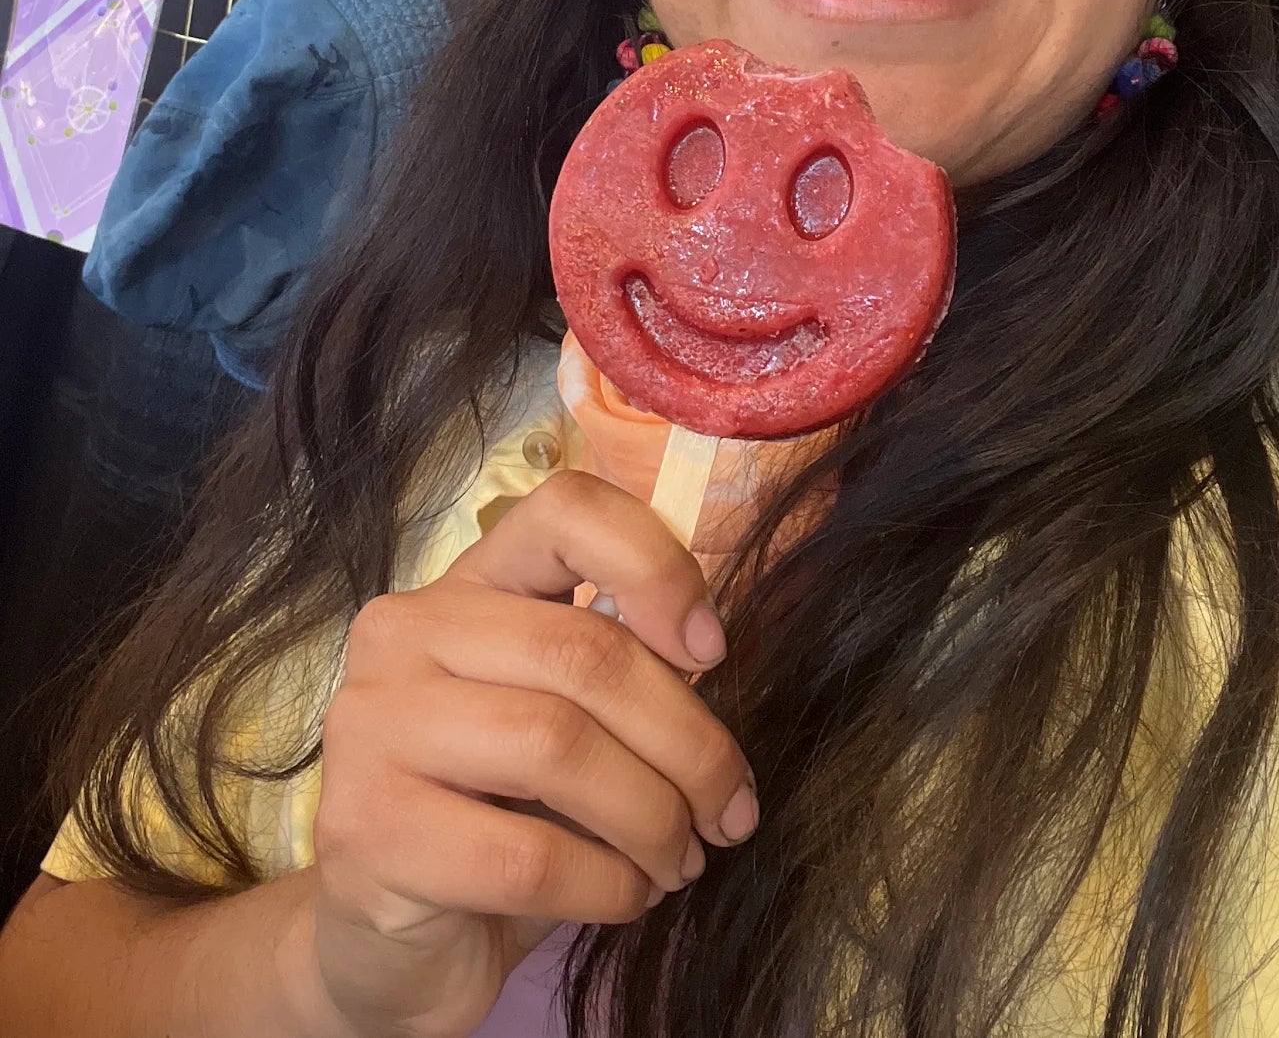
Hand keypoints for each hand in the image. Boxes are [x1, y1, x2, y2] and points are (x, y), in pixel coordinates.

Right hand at [299, 470, 755, 1037]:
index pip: (565, 511)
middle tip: (732, 810)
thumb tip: (704, 656)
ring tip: (682, 859)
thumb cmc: (498, 819)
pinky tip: (627, 897)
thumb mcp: (559, 722)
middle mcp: (403, 633)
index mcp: (462, 586)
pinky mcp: (367, 831)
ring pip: (559, 747)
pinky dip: (609, 884)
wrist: (390, 947)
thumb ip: (613, 669)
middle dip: (688, 741)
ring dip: (654, 817)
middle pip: (584, 651)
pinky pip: (528, 855)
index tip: (711, 652)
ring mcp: (373, 726)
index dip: (657, 565)